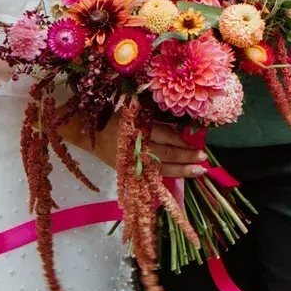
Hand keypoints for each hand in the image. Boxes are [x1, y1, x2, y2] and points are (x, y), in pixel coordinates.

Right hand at [62, 114, 208, 177]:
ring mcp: (132, 162)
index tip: (198, 146)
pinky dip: (165, 178)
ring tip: (198, 171)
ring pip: (160, 168)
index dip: (182, 142)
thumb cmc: (112, 118)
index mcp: (138, 128)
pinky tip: (178, 178)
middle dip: (186, 158)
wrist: (87, 134)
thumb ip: (153, 119)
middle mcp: (136, 146)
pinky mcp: (128, 172)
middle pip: (166, 154)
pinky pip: (150, 176)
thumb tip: (178, 128)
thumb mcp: (132, 112)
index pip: (165, 136)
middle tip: (203, 161)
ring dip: (181, 170)